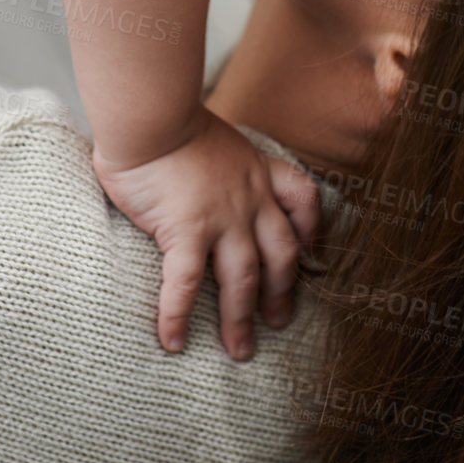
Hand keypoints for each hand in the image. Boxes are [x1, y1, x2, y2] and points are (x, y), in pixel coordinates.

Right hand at [93, 108, 321, 360]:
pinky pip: (186, 285)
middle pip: (280, 253)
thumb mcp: (209, 134)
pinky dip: (178, 316)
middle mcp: (249, 197)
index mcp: (255, 170)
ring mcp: (222, 217)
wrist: (151, 112)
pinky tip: (172, 341)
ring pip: (242, 278)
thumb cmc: (165, 117)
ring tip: (239, 350)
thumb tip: (194, 172)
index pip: (302, 198)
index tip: (312, 254)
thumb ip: (214, 159)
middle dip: (282, 291)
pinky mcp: (186, 230)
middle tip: (278, 320)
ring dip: (241, 318)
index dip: (312, 229)